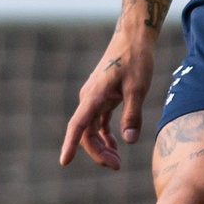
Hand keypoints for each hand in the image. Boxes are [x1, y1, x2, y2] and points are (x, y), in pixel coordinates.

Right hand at [60, 30, 156, 169]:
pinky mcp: (103, 96)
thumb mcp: (138, 88)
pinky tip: (115, 146)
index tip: (64, 162)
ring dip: (102, 146)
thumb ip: (132, 115)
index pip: (78, 125)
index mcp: (94, 95)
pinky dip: (105, 135)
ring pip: (92, 128)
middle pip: (86, 132)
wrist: (133, 36)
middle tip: (116, 166)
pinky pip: (99, 121)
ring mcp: (95, 97)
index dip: (70, 144)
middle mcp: (89, 98)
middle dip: (97, 152)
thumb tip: (129, 141)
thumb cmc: (136, 59)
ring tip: (117, 161)